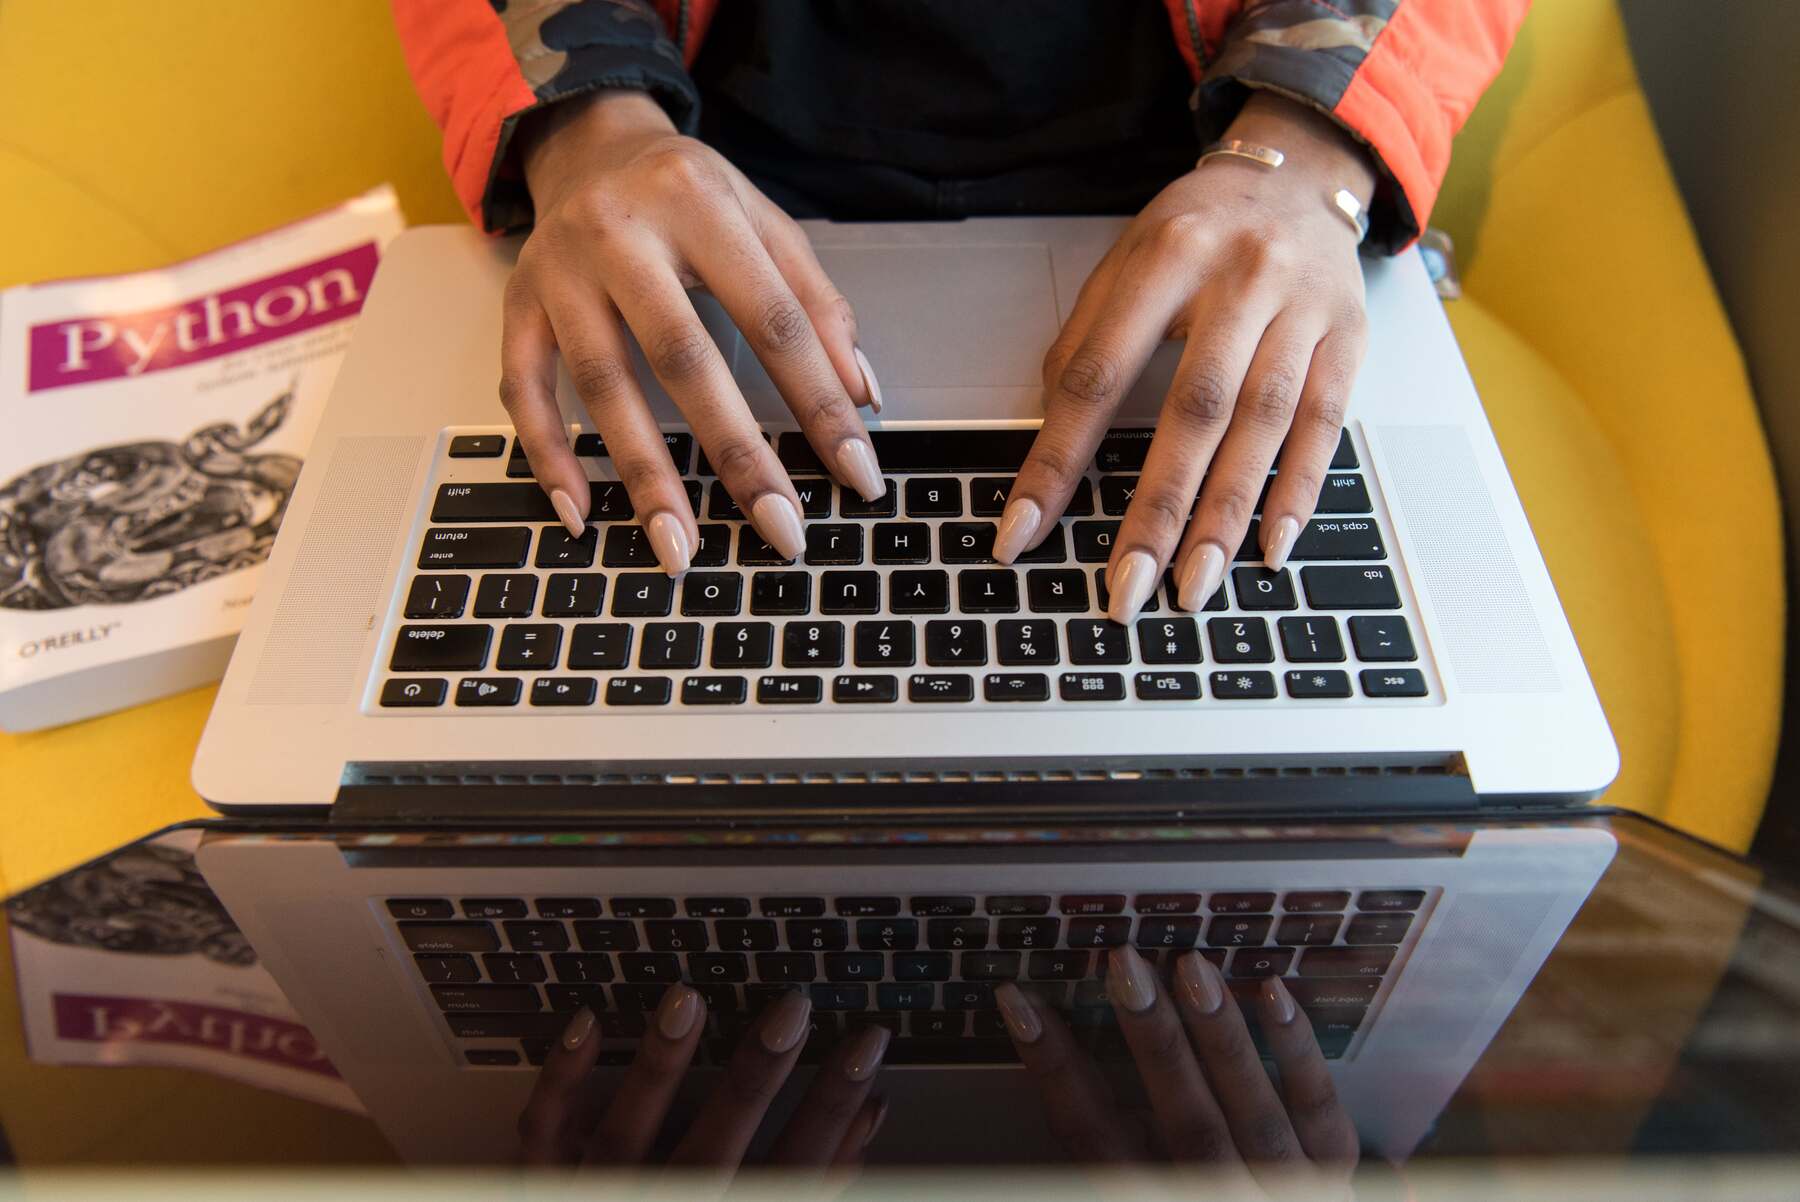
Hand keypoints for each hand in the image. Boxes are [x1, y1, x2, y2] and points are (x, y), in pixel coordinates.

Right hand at [505, 90, 885, 574]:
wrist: (589, 146)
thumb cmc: (689, 194)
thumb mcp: (765, 222)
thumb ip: (818, 303)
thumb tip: (863, 396)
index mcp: (699, 204)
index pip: (775, 319)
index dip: (820, 402)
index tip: (857, 474)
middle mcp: (621, 234)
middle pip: (683, 358)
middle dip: (737, 454)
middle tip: (780, 528)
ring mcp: (559, 272)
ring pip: (602, 385)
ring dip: (643, 476)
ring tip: (680, 548)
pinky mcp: (518, 305)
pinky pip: (524, 389)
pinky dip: (549, 456)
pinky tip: (582, 513)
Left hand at [520, 986, 889, 1169]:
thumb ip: (816, 1177)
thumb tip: (871, 1112)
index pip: (794, 1172)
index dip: (835, 1108)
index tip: (867, 1043)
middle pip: (713, 1151)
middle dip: (755, 1078)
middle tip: (792, 1009)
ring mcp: (600, 1196)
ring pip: (623, 1139)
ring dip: (657, 1068)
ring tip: (686, 999)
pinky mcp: (545, 1181)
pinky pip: (542, 1131)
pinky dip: (562, 1077)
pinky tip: (590, 1021)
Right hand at [996, 948, 1357, 1193]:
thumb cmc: (1186, 1197)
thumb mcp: (1139, 1183)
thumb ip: (1111, 1145)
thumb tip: (1050, 1045)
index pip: (1093, 1140)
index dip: (1054, 1069)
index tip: (1019, 1001)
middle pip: (1185, 1125)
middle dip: (1153, 1040)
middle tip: (1124, 964)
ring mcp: (1284, 1192)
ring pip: (1253, 1114)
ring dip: (1221, 1036)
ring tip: (1190, 964)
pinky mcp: (1334, 1176)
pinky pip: (1319, 1110)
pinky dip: (1297, 1051)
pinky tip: (1272, 989)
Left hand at [997, 92, 1375, 623]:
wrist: (1300, 172)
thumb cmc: (1199, 229)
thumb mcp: (1125, 260)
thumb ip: (1085, 343)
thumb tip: (1051, 447)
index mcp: (1165, 255)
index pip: (1097, 374)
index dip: (1057, 461)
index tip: (1023, 532)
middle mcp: (1241, 277)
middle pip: (1194, 410)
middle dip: (1155, 510)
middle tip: (1125, 588)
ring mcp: (1303, 308)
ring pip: (1262, 426)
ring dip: (1225, 516)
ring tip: (1192, 586)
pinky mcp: (1349, 336)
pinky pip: (1325, 425)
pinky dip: (1298, 490)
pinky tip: (1271, 546)